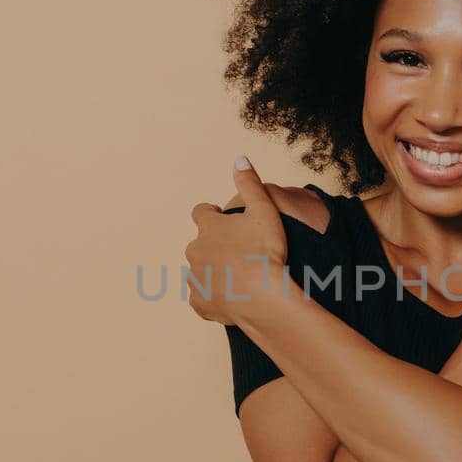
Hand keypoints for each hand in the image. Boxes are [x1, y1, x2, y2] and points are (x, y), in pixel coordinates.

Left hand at [184, 156, 288, 324]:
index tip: (224, 220)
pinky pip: (203, 298)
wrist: (264, 297)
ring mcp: (196, 279)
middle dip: (215, 245)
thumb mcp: (264, 210)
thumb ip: (250, 183)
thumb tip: (239, 158)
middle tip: (240, 252)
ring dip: (213, 271)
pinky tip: (231, 298)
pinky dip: (213, 297)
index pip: (201, 212)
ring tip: (238, 277)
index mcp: (208, 227)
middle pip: (200, 243)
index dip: (212, 214)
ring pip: (200, 271)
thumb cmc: (266, 252)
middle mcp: (195, 251)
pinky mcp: (200, 303)